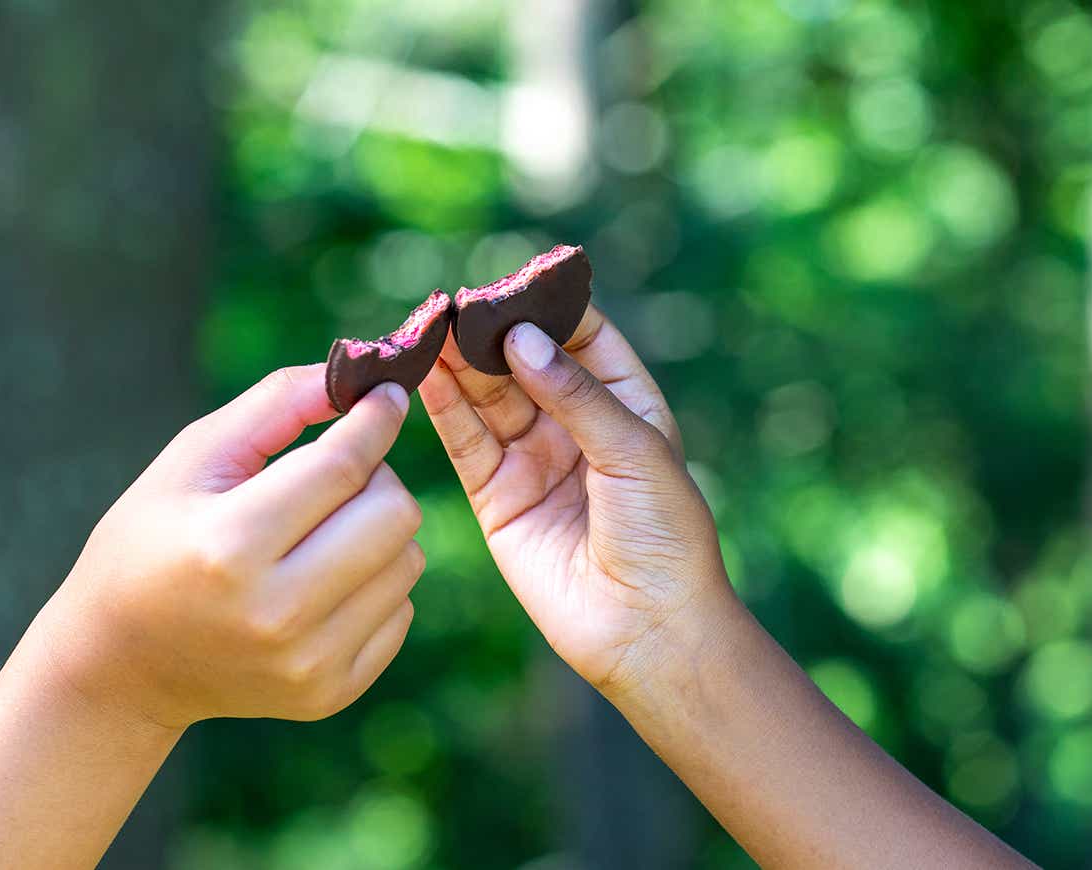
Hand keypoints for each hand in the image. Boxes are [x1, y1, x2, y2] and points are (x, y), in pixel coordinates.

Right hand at [37, 364, 422, 728]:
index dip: (376, 419)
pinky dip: (374, 584)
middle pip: (395, 514)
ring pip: (408, 561)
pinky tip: (323, 581)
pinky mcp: (329, 693)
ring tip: (322, 530)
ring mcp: (307, 663)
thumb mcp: (192, 459)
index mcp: (230, 546)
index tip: (387, 395)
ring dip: (378, 531)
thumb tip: (363, 377)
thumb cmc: (152, 541)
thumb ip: (276, 405)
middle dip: (376, 477)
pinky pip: (401, 612)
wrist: (120, 665)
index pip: (344, 466)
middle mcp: (276, 613)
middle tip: (339, 474)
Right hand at [419, 307, 730, 696]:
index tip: (512, 281)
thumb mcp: (633, 450)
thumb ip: (575, 393)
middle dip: (490, 333)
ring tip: (429, 330)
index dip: (547, 307)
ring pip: (488, 398)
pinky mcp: (497, 497)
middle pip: (524, 363)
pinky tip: (426, 375)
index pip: (581, 337)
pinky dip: (445, 409)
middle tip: (452, 305)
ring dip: (459, 365)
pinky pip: (466, 443)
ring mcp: (533, 460)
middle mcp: (575, 426)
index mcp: (624, 403)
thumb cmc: (665, 535)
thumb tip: (520, 338)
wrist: (648, 628)